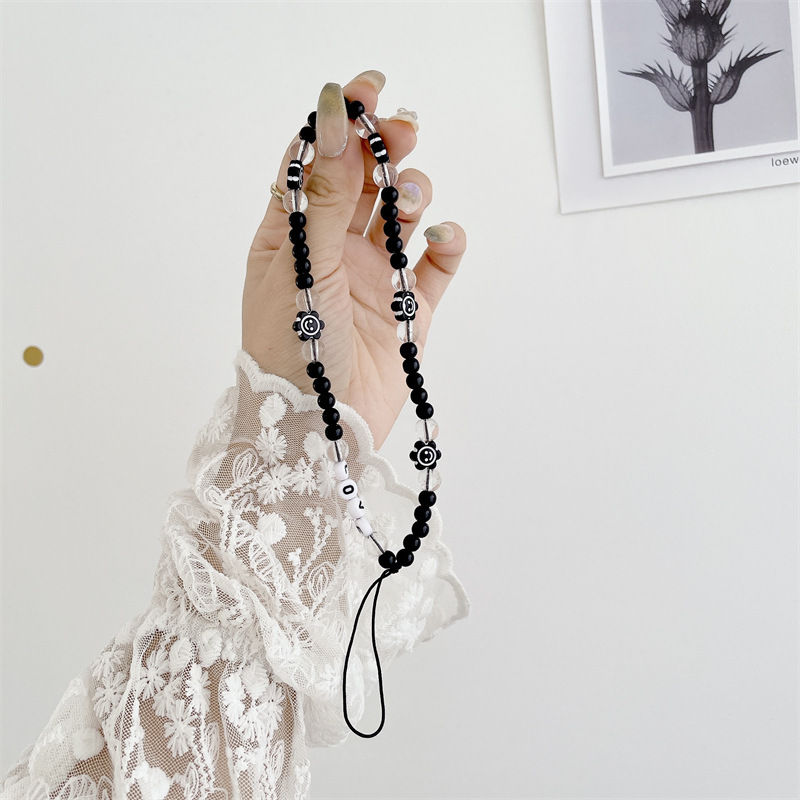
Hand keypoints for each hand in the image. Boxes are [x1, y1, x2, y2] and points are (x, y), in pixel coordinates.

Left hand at [242, 71, 465, 450]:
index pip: (314, 162)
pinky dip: (446, 245)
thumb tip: (332, 120)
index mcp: (292, 235)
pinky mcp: (408, 312)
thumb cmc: (291, 351)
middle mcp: (333, 251)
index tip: (365, 92)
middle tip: (404, 131)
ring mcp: (373, 280)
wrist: (318, 429)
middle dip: (384, 150)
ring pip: (401, 216)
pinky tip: (442, 238)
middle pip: (364, 182)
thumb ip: (323, 194)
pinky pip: (435, 267)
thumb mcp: (302, 264)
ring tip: (412, 204)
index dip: (339, 123)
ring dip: (413, 195)